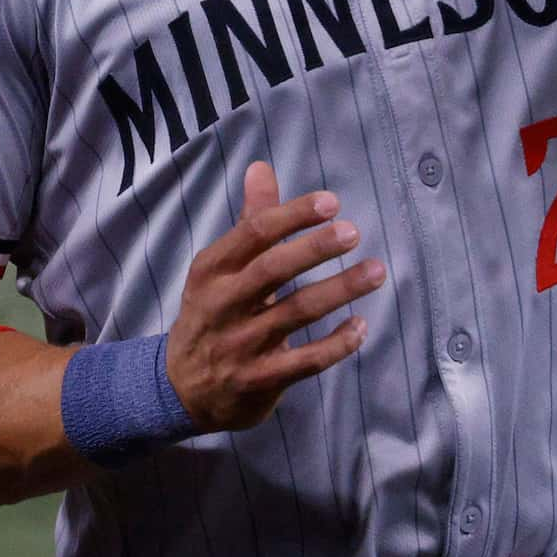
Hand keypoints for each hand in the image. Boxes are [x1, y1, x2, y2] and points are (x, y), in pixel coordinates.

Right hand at [163, 162, 382, 433]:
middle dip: (314, 248)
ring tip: (375, 272)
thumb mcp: (219, 269)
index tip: (331, 202)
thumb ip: (250, 220)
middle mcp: (223, 304)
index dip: (292, 215)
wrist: (181, 390)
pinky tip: (361, 326)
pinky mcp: (259, 381)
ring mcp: (240, 345)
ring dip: (339, 290)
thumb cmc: (212, 314)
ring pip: (296, 313)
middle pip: (272, 270)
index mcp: (212, 270)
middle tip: (353, 232)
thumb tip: (262, 166)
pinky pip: (305, 362)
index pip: (253, 233)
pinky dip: (336, 344)